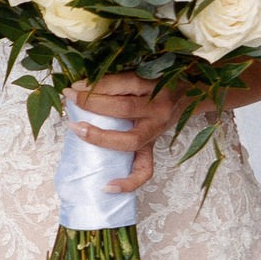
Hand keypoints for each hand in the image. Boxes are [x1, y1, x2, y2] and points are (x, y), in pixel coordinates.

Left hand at [73, 73, 181, 195]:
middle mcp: (159, 109)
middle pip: (124, 109)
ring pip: (130, 140)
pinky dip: (128, 182)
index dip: (96, 85)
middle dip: (92, 104)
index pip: (123, 84)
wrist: (190, 95)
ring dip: (101, 138)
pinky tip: (107, 186)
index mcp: (155, 86)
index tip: (73, 87)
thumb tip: (81, 85)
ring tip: (78, 130)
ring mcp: (156, 131)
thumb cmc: (160, 82)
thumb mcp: (143, 73)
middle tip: (70, 99)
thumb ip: (118, 78)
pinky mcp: (153, 147)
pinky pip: (145, 170)